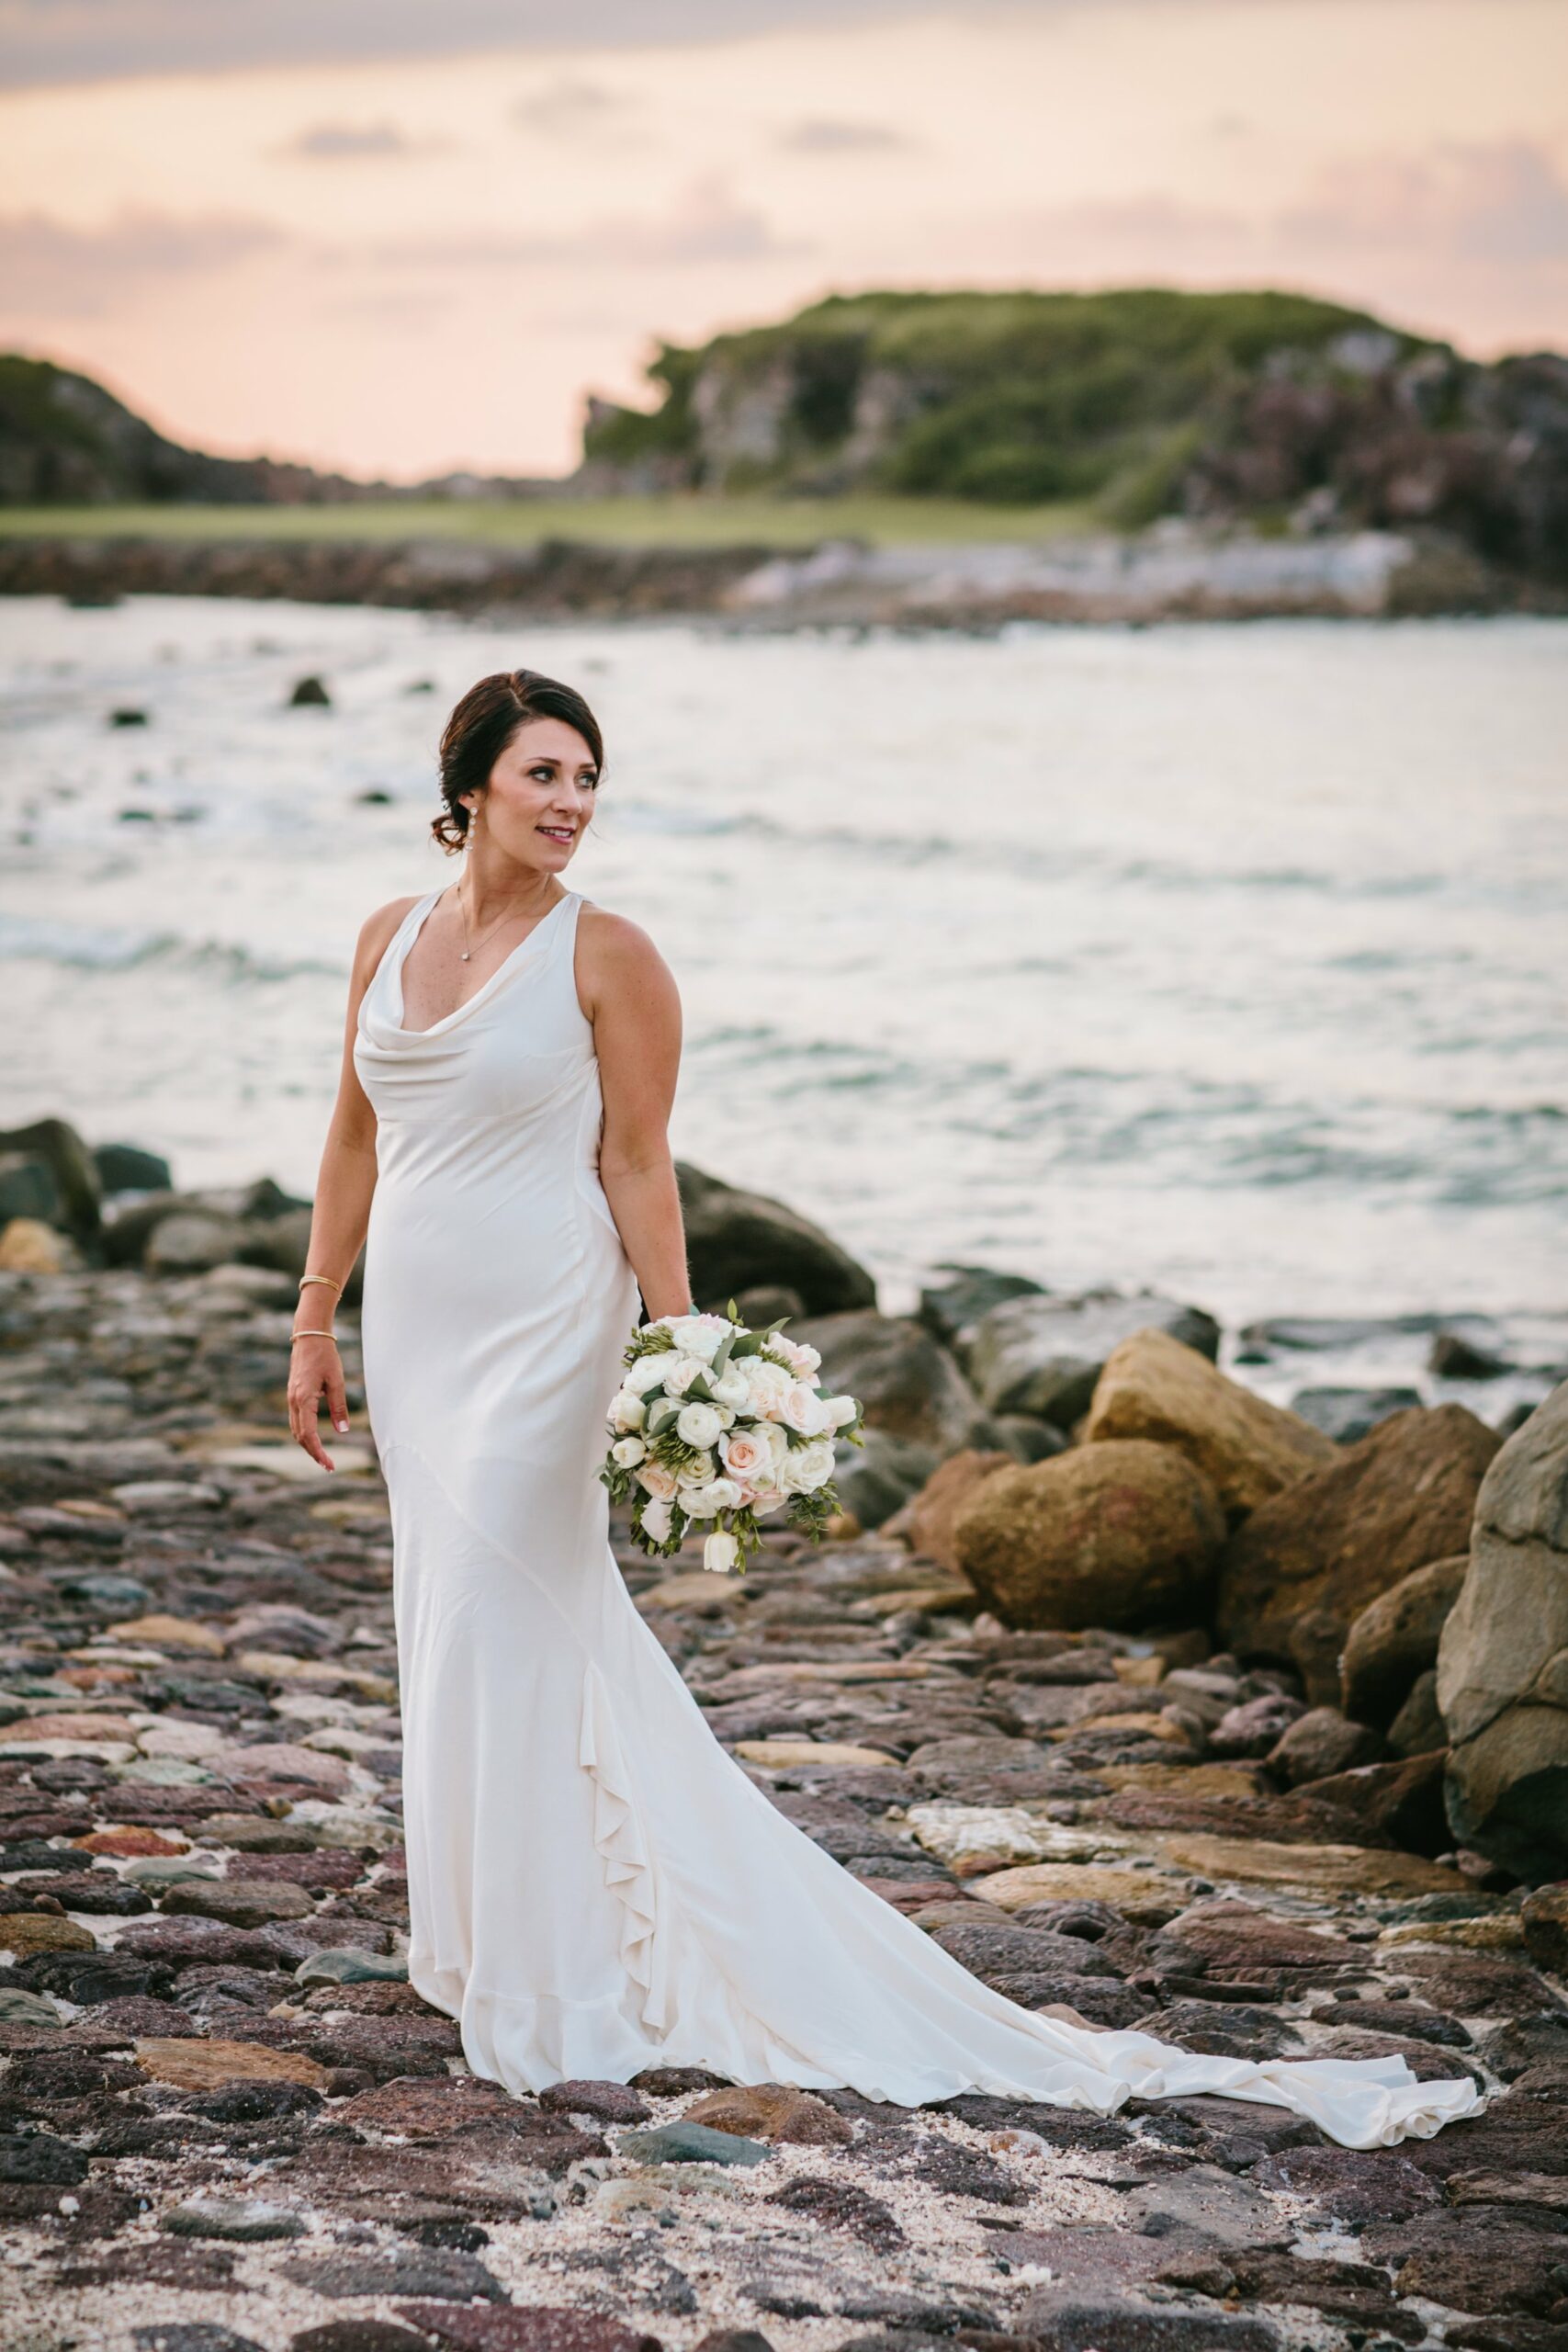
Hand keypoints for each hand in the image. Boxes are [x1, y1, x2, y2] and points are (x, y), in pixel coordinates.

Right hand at [288, 1336, 348, 1470]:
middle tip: (329, 1466)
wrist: (309, 1337)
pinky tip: (314, 1438)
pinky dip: (304, 1433)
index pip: (309, 1434)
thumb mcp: (337, 1381)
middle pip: (300, 1435)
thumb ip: (339, 1407)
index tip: (330, 1465)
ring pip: (296, 1429)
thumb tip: (343, 1430)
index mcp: (304, 1399)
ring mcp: (291, 1398)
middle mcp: (293, 1401)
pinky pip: (296, 1420)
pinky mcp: (293, 1395)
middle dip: (313, 1452)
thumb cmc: (325, 1356)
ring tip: (323, 1457)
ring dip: (307, 1444)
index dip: (318, 1452)